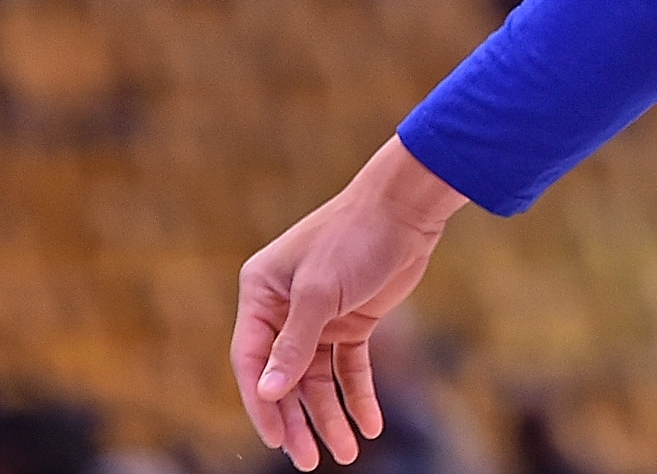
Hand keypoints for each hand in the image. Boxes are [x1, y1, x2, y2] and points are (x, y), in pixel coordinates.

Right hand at [232, 138, 468, 468]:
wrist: (406, 208)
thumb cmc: (354, 238)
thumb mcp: (319, 293)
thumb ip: (294, 345)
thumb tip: (266, 392)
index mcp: (261, 294)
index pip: (251, 361)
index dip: (262, 403)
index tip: (278, 440)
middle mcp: (284, 309)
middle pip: (283, 378)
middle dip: (297, 421)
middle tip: (309, 461)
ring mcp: (320, 317)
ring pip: (318, 380)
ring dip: (330, 416)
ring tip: (346, 452)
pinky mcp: (353, 321)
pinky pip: (350, 368)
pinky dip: (358, 395)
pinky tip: (370, 425)